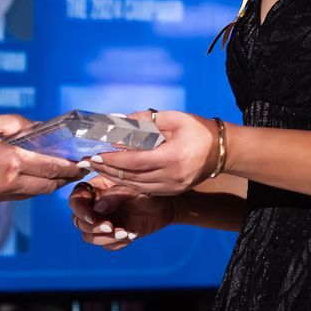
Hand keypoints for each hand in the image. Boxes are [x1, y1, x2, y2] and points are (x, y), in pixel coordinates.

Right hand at [0, 114, 85, 206]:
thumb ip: (16, 124)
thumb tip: (36, 128)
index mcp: (12, 161)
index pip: (53, 167)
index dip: (72, 167)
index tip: (84, 164)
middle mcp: (8, 183)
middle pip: (47, 186)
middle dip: (64, 180)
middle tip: (75, 172)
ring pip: (31, 194)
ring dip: (45, 185)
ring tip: (54, 175)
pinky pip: (13, 198)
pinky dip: (24, 189)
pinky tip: (23, 179)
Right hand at [70, 178, 173, 248]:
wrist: (167, 205)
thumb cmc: (148, 190)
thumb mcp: (132, 189)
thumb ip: (114, 196)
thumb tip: (98, 208)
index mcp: (96, 189)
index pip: (76, 200)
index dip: (80, 210)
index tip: (93, 218)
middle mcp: (96, 207)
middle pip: (79, 222)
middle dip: (94, 228)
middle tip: (111, 227)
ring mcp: (104, 222)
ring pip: (90, 237)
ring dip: (105, 238)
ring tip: (124, 233)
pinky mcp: (114, 235)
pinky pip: (107, 245)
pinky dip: (117, 244)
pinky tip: (132, 235)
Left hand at [84, 110, 218, 196]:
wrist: (222, 151)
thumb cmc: (197, 129)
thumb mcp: (173, 118)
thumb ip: (144, 119)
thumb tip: (117, 120)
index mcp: (172, 157)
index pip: (134, 161)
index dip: (112, 160)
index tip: (95, 155)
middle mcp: (171, 177)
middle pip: (131, 176)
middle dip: (108, 170)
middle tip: (89, 163)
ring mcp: (172, 187)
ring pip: (136, 185)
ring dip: (115, 178)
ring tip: (98, 168)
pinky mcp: (172, 192)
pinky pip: (144, 189)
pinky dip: (128, 181)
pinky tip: (117, 174)